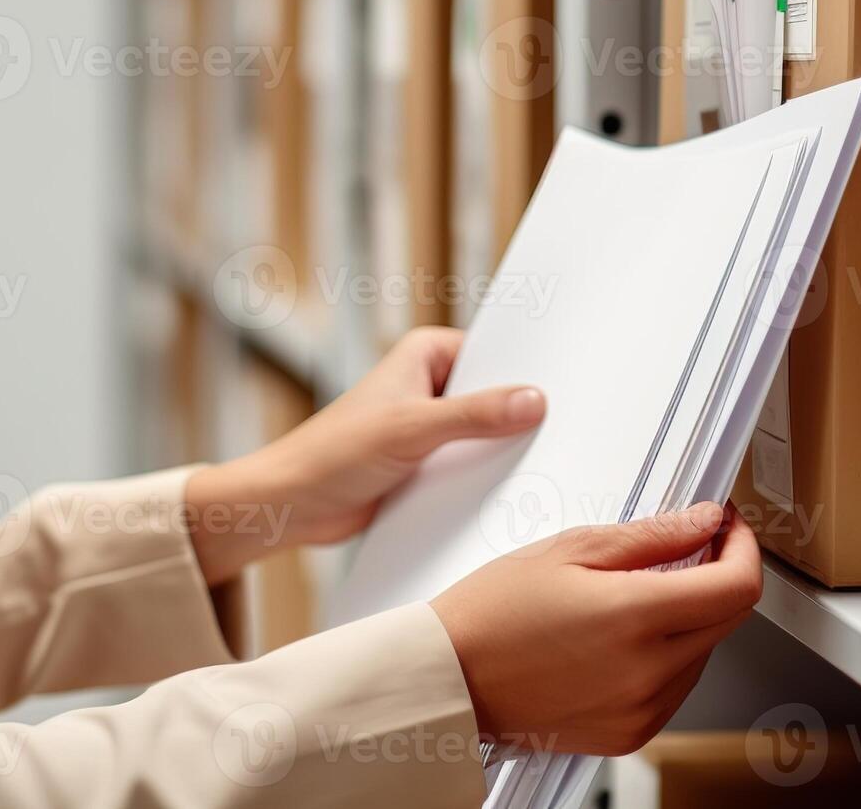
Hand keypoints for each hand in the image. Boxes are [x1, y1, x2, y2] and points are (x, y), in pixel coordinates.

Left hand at [185, 327, 545, 583]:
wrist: (290, 507)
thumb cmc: (331, 455)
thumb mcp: (412, 429)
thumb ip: (475, 416)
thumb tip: (534, 401)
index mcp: (427, 353)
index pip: (497, 353)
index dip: (531, 370)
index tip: (570, 385)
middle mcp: (432, 384)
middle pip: (498, 395)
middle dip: (523, 415)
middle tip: (567, 430)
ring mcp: (432, 426)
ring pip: (488, 434)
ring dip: (505, 452)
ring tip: (549, 463)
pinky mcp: (429, 464)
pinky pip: (472, 466)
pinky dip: (488, 478)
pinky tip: (516, 493)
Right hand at [431, 501, 762, 755]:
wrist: (449, 681)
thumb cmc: (491, 614)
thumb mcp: (571, 550)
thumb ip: (652, 536)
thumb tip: (705, 522)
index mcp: (635, 618)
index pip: (738, 586)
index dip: (744, 547)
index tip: (727, 528)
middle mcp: (647, 673)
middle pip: (729, 619)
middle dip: (720, 575)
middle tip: (689, 547)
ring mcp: (641, 710)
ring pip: (705, 652)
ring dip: (692, 617)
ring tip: (639, 594)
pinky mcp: (629, 734)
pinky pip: (677, 687)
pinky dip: (668, 655)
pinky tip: (625, 637)